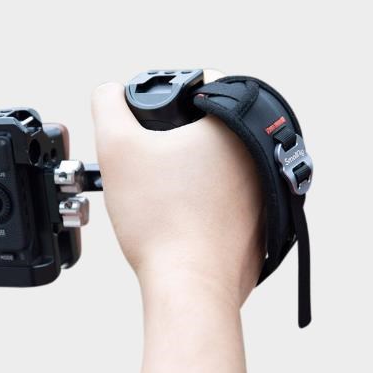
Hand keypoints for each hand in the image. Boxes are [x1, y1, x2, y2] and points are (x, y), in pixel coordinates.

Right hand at [91, 70, 264, 306]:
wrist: (189, 285)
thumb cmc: (160, 221)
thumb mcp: (116, 148)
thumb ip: (106, 106)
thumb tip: (109, 93)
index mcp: (231, 125)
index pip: (198, 87)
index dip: (164, 101)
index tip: (147, 127)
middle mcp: (259, 154)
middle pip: (207, 132)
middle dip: (176, 143)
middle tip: (150, 167)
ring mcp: (265, 192)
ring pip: (218, 168)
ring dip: (192, 175)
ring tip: (163, 197)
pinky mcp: (263, 224)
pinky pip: (227, 202)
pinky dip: (205, 206)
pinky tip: (181, 221)